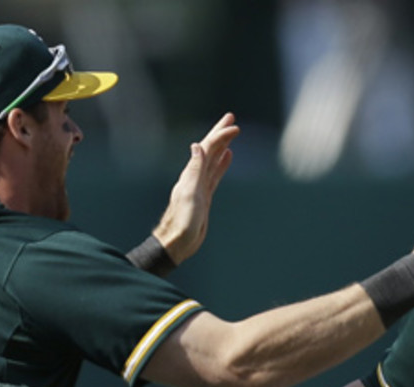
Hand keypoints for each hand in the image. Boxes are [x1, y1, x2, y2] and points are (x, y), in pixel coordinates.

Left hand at [152, 112, 239, 263]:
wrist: (178, 241)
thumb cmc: (183, 221)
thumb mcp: (189, 194)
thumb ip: (194, 170)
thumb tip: (197, 145)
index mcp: (191, 173)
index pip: (208, 148)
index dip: (221, 136)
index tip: (235, 127)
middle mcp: (195, 175)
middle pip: (210, 149)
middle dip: (220, 133)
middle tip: (231, 117)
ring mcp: (200, 185)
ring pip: (214, 159)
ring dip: (222, 145)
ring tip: (232, 134)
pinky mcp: (205, 195)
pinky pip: (215, 174)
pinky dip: (222, 163)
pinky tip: (228, 157)